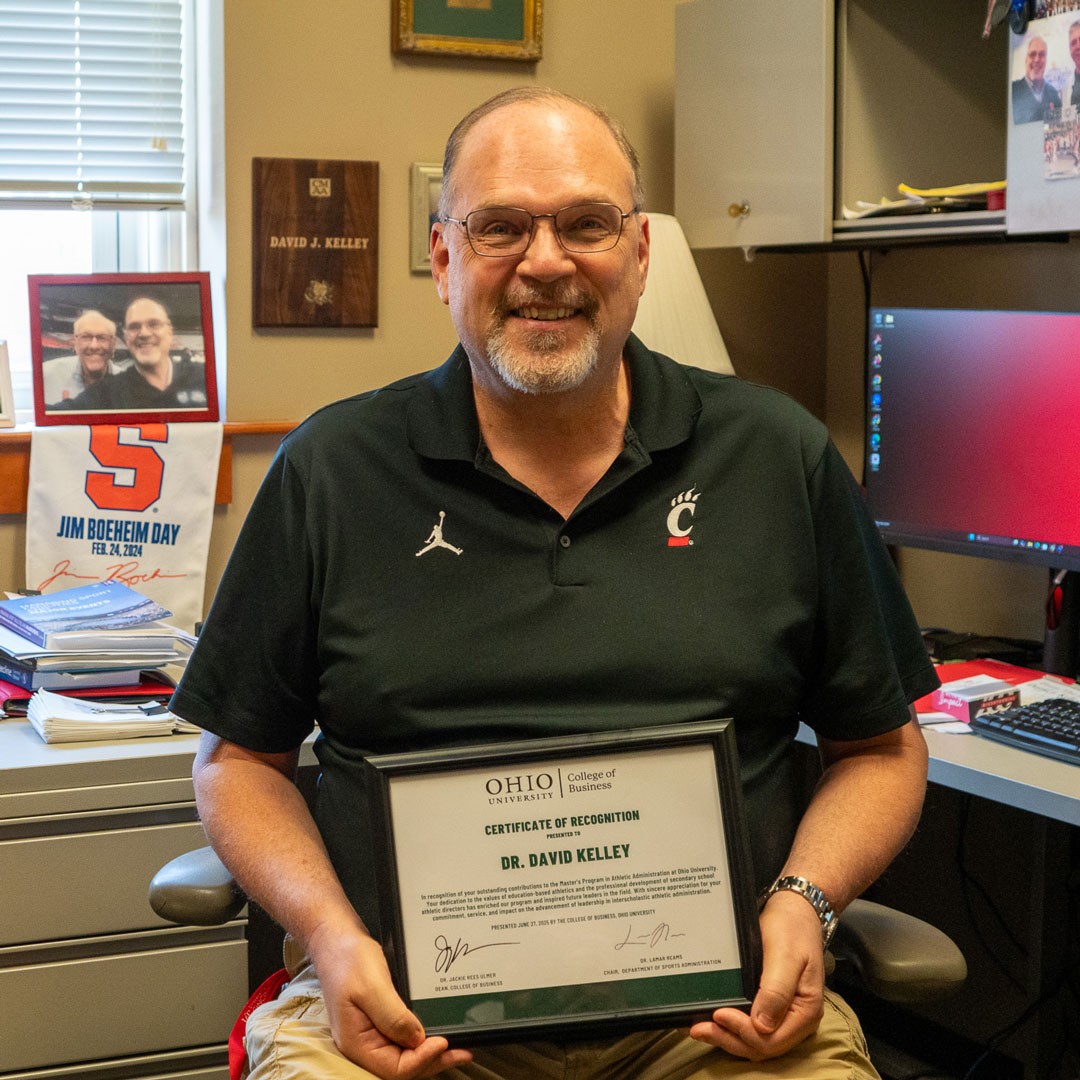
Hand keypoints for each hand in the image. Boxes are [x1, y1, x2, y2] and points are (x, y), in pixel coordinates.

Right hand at [309, 924, 472, 1078]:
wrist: (336, 939)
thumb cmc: (348, 959)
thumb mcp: (372, 986)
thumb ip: (393, 1016)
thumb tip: (418, 1039)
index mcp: (356, 1043)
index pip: (394, 1069)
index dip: (421, 1059)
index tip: (443, 1042)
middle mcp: (363, 1044)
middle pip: (401, 1067)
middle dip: (433, 1061)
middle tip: (461, 1052)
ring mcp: (371, 1033)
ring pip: (404, 1056)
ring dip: (430, 1054)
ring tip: (457, 1048)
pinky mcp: (379, 1022)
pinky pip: (402, 1039)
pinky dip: (421, 1039)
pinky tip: (437, 1032)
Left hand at [689, 890, 825, 1059]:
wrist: (795, 910)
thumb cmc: (792, 928)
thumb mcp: (785, 955)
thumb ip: (776, 990)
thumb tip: (761, 1025)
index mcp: (806, 1010)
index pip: (772, 1039)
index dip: (743, 1032)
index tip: (719, 1014)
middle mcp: (797, 1019)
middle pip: (762, 1046)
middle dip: (730, 1039)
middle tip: (700, 1029)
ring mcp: (785, 1014)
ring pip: (756, 1040)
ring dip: (728, 1037)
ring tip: (700, 1029)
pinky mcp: (773, 1006)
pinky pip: (753, 1026)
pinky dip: (733, 1027)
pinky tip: (714, 1021)